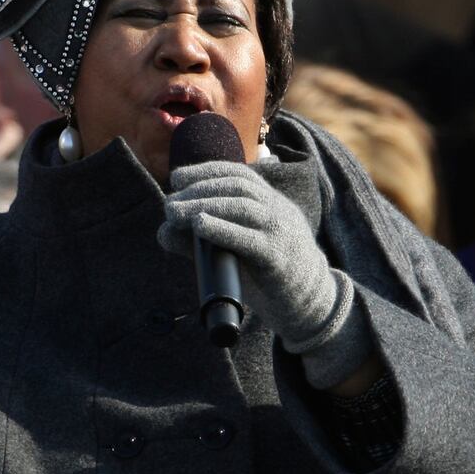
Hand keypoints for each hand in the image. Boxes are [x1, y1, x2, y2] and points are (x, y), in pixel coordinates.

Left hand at [158, 160, 351, 350]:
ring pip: (243, 207)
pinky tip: (199, 226)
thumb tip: (163, 231)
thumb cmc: (268, 272)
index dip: (205, 170)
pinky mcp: (278, 259)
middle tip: (169, 203)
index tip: (176, 177)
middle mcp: (276, 211)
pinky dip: (222, 229)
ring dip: (204, 204)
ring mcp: (280, 233)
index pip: (237, 174)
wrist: (311, 302)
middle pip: (237, 186)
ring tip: (174, 212)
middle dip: (199, 188)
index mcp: (270, 203)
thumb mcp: (237, 248)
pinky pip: (250, 240)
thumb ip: (202, 239)